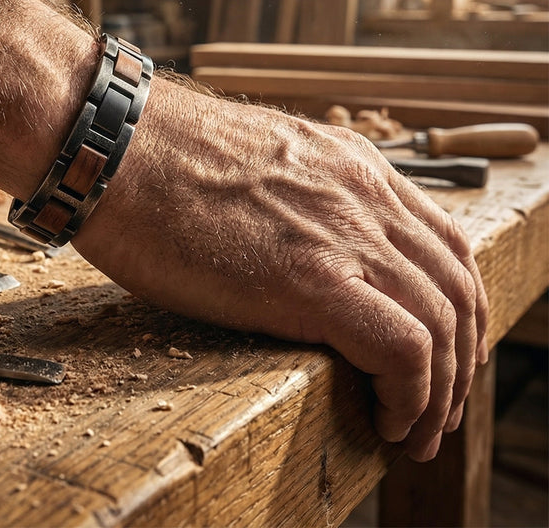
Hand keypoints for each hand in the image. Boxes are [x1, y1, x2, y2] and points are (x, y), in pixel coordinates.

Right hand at [75, 76, 488, 461]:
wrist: (113, 144)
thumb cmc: (158, 157)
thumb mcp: (255, 162)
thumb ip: (295, 197)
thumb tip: (294, 243)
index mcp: (350, 167)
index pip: (444, 242)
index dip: (454, 306)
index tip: (439, 350)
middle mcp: (362, 195)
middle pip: (457, 287)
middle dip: (461, 358)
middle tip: (439, 406)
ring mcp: (341, 233)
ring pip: (444, 324)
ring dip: (442, 391)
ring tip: (415, 430)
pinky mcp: (309, 279)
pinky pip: (403, 350)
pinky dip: (413, 396)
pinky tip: (390, 421)